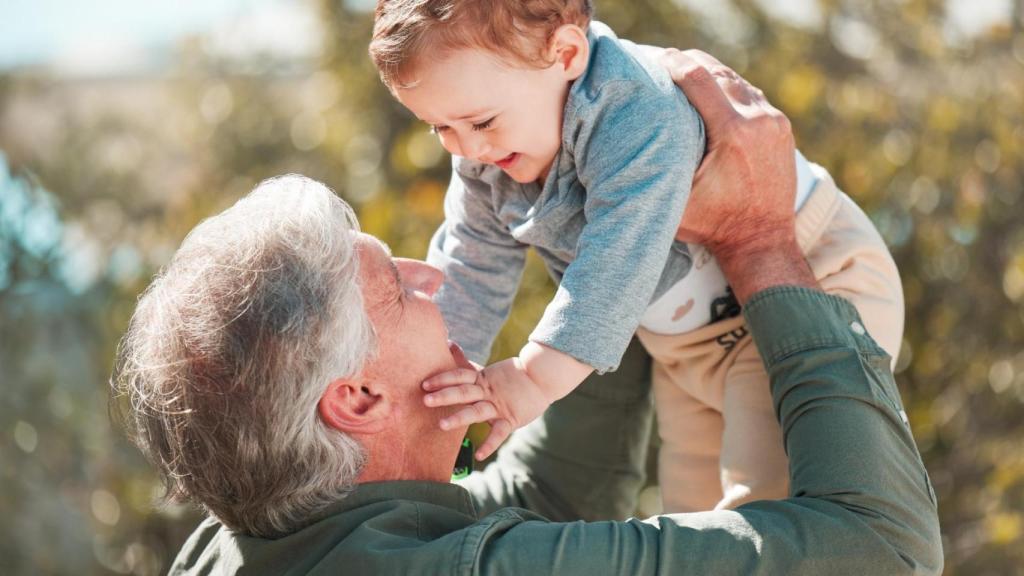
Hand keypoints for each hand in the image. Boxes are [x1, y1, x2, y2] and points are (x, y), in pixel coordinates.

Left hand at [423, 352, 551, 460]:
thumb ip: (465, 363)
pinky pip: (499, 433)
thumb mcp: (486, 371)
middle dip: (444, 395)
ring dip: (459, 418)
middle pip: (464, 392)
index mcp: (482, 379)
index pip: (460, 375)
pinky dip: (490, 445)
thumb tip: (447, 344)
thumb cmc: (511, 377)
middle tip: (425, 400)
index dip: (442, 379)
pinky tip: (479, 456)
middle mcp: (488, 392)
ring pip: (477, 412)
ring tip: (442, 425)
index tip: (424, 384)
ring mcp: (499, 406)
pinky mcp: (511, 419)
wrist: (542, 378)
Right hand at [660, 49, 816, 301]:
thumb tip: (622, 142)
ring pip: (735, 81)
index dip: (671, 64)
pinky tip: (708, 90)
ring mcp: (774, 122)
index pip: (698, 79)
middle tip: (660, 61)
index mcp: (734, 133)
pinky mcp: (781, 127)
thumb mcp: (677, 200)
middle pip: (717, 72)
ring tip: (680, 71)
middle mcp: (759, 121)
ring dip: (708, 73)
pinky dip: (727, 88)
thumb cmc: (714, 225)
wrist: (762, 241)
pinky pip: (750, 95)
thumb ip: (657, 170)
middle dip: (687, 62)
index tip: (650, 59)